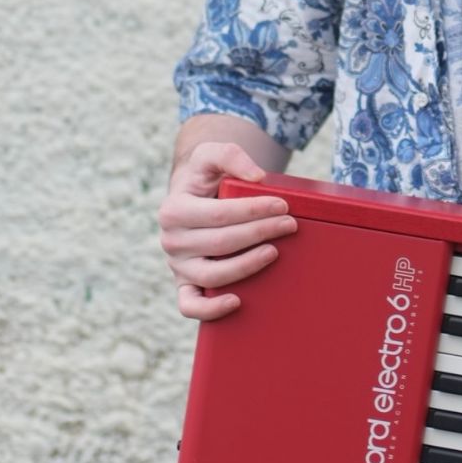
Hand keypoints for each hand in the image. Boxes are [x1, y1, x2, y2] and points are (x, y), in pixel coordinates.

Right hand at [159, 142, 296, 320]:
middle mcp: (171, 240)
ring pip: (212, 276)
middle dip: (261, 233)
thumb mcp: (212, 154)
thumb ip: (230, 155)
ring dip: (247, 265)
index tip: (283, 206)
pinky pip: (190, 306)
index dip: (255, 211)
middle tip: (290, 225)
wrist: (193, 197)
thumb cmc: (205, 177)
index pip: (220, 214)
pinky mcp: (184, 285)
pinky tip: (237, 301)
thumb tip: (257, 178)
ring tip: (274, 252)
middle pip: (221, 243)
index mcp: (173, 210)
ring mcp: (177, 266)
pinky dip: (211, 309)